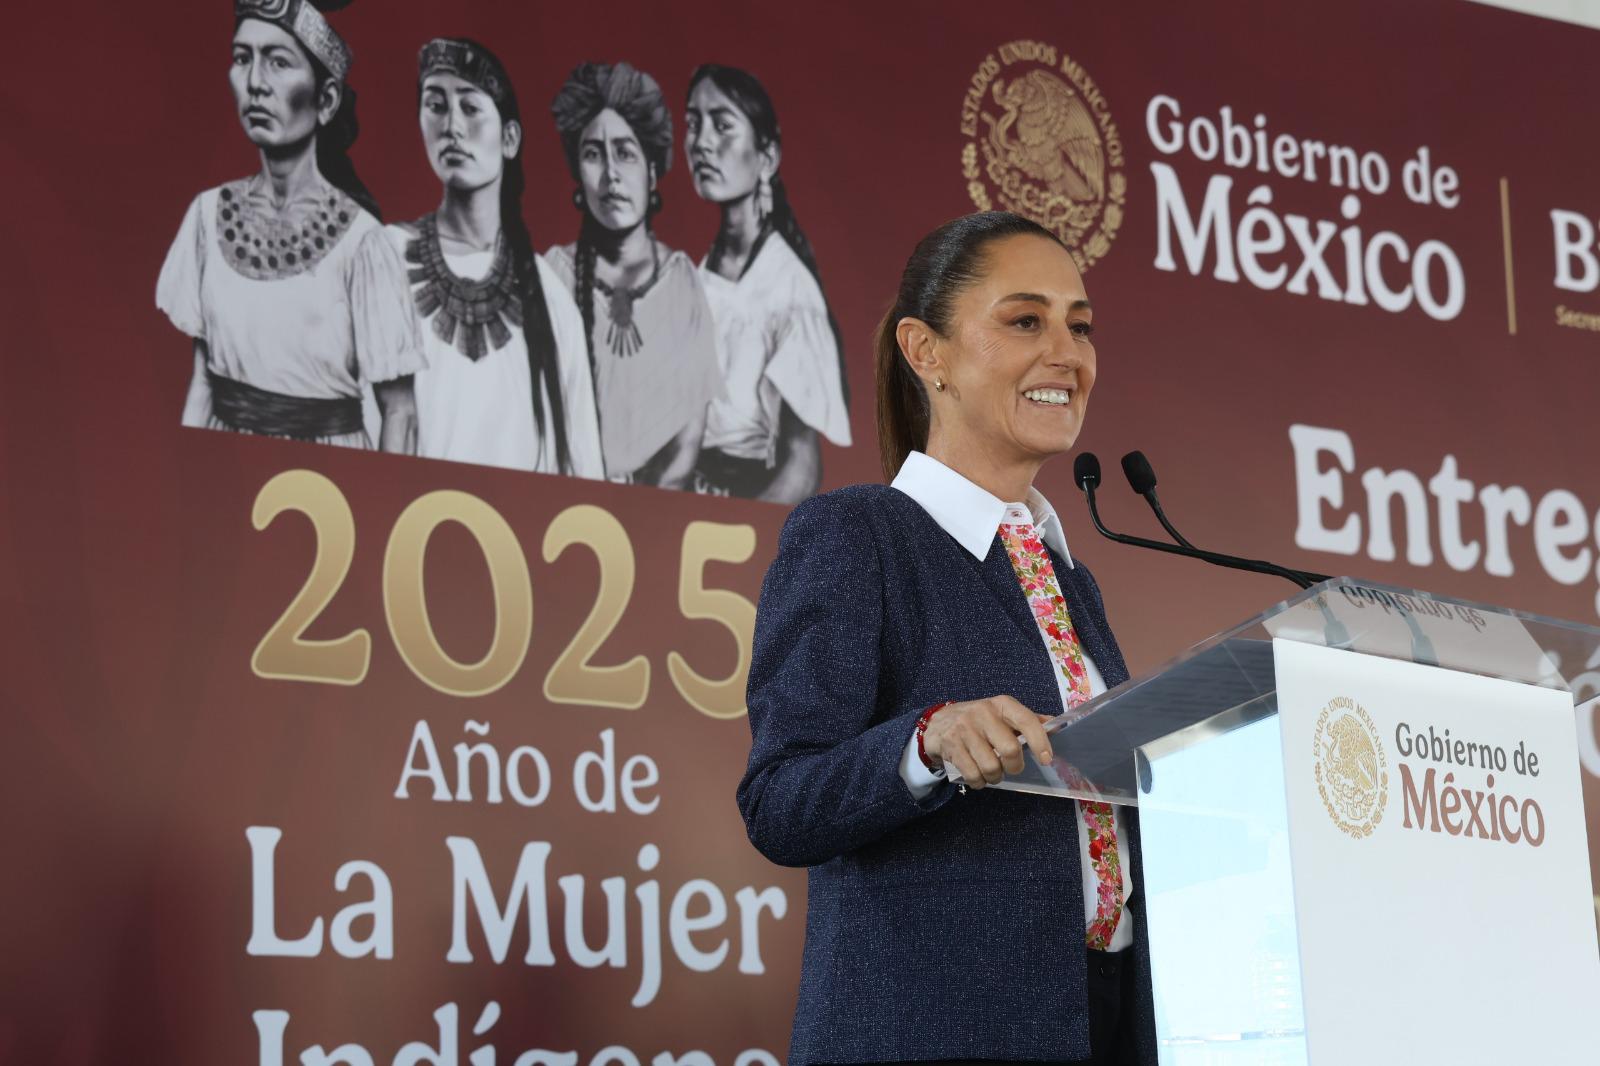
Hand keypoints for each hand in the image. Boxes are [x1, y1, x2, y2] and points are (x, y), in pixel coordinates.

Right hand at [922, 696, 1053, 789]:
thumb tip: (1055, 725)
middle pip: (1010, 749)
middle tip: (1011, 768)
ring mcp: (964, 728)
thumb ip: (1027, 720)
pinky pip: (973, 775)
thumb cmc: (978, 721)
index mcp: (1002, 704)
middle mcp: (983, 713)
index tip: (1047, 759)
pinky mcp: (950, 745)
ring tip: (992, 772)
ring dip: (995, 777)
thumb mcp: (1001, 714)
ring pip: (990, 766)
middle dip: (1014, 766)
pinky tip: (978, 776)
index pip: (1026, 720)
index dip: (1040, 741)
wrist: (937, 723)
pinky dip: (979, 782)